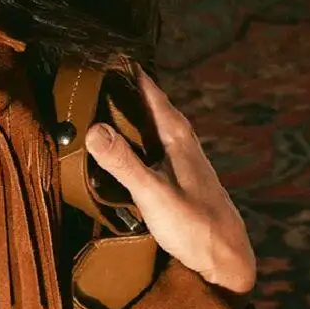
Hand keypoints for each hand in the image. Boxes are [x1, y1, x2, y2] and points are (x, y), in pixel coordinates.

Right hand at [84, 69, 258, 294]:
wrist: (226, 257)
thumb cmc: (195, 226)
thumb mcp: (152, 194)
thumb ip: (122, 162)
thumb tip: (92, 128)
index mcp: (176, 133)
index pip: (147, 87)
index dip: (123, 68)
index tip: (96, 51)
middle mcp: (180, 138)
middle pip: (146, 102)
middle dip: (119, 87)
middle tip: (83, 73)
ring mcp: (180, 156)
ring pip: (148, 123)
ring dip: (124, 113)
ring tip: (92, 102)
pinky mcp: (176, 174)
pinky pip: (148, 144)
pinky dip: (131, 137)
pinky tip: (116, 146)